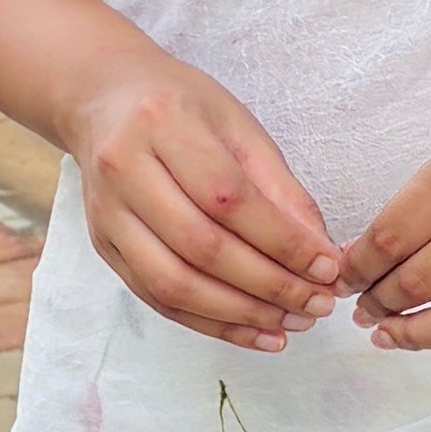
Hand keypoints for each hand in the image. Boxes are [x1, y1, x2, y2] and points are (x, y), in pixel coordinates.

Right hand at [66, 49, 345, 348]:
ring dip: (240, 314)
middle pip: (201, 247)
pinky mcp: (104, 247)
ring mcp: (107, 214)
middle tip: (316, 305)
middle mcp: (124, 170)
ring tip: (290, 324)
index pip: (229, 198)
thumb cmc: (180, 107)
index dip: (283, 241)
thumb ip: (280, 189)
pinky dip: (210, 323)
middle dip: (268, 285)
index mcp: (162, 124)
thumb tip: (320, 254)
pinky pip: (158, 299)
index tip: (327, 269)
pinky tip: (255, 332)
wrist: (103, 99)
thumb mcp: (238, 126)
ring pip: (173, 284)